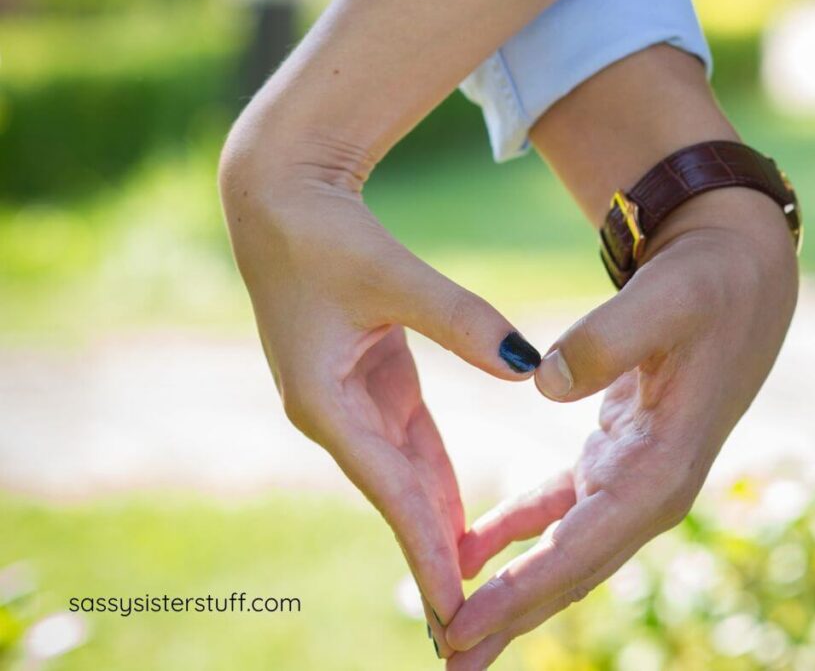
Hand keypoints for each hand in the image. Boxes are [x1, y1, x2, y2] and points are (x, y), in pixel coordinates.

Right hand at [218, 128, 541, 654]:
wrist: (281, 197)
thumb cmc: (323, 234)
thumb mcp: (392, 275)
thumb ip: (459, 321)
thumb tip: (524, 368)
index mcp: (324, 401)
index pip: (390, 489)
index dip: (426, 548)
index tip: (455, 608)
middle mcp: (333, 414)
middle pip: (395, 498)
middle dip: (431, 558)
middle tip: (466, 627)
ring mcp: (349, 400)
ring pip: (404, 476)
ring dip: (435, 527)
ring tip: (469, 588)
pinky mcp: (367, 379)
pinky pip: (409, 442)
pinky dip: (435, 481)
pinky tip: (461, 516)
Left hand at [443, 188, 798, 668]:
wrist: (742, 278)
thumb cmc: (710, 288)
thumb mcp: (666, 300)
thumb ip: (608, 338)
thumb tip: (542, 382)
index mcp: (662, 467)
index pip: (582, 547)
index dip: (522, 592)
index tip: (464, 627)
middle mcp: (651, 489)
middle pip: (571, 571)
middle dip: (511, 618)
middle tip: (450, 662)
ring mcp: (634, 478)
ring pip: (563, 551)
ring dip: (512, 591)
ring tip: (456, 632)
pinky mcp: (617, 458)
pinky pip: (558, 510)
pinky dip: (515, 533)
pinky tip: (473, 552)